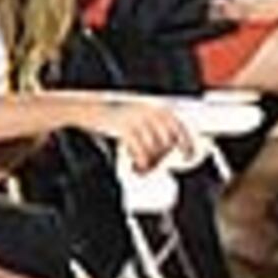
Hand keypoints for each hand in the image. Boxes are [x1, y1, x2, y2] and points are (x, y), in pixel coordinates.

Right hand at [81, 95, 201, 171]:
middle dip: (161, 158)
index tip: (188, 157)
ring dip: (150, 163)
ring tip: (141, 169)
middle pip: (167, 142)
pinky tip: (135, 167)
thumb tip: (167, 149)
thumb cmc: (114, 116)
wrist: (89, 108)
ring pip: (155, 149)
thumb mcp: (139, 116)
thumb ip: (154, 128)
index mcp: (157, 108)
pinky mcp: (126, 128)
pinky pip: (141, 151)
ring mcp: (140, 120)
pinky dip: (141, 162)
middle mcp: (152, 112)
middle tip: (151, 168)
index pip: (180, 128)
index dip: (187, 144)